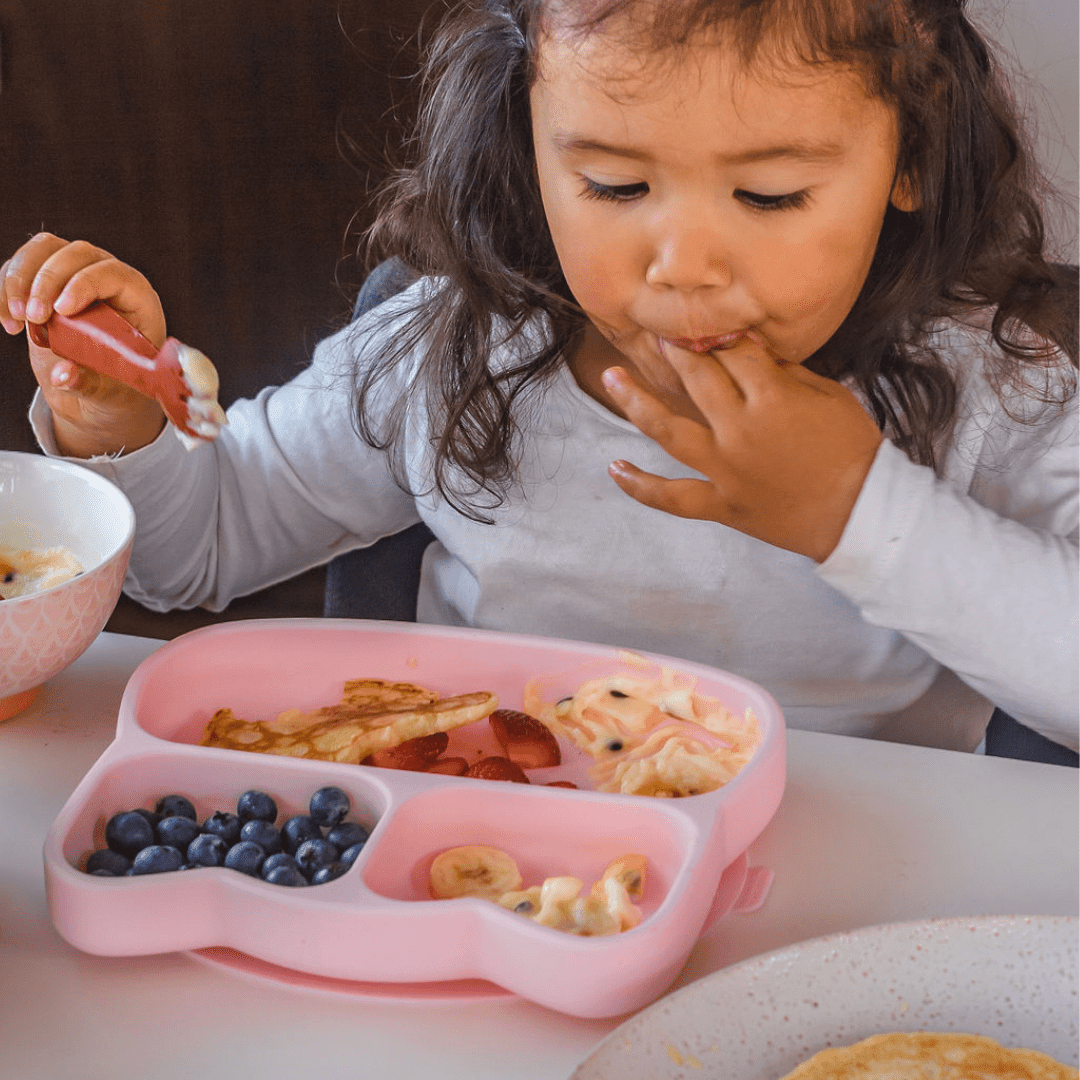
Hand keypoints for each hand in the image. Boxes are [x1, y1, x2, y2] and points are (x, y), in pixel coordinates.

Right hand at [0, 232, 166, 456]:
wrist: (99, 389)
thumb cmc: (116, 387)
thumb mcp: (110, 393)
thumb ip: (89, 383)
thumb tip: (62, 376)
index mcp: (137, 300)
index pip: (114, 273)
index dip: (86, 283)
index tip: (62, 310)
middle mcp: (108, 278)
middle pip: (76, 253)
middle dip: (47, 281)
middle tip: (32, 318)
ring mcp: (77, 274)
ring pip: (44, 249)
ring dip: (20, 278)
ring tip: (16, 319)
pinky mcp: (48, 281)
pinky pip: (22, 265)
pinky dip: (5, 288)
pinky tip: (9, 323)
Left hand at [601, 334, 882, 561]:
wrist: (860, 513)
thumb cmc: (852, 449)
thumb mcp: (829, 395)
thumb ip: (785, 372)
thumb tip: (748, 350)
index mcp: (771, 398)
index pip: (733, 353)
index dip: (719, 336)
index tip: (706, 324)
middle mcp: (740, 431)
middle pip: (696, 380)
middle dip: (676, 351)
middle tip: (658, 333)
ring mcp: (725, 470)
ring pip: (669, 431)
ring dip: (636, 402)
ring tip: (611, 376)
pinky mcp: (720, 505)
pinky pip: (671, 497)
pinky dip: (640, 486)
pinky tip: (613, 467)